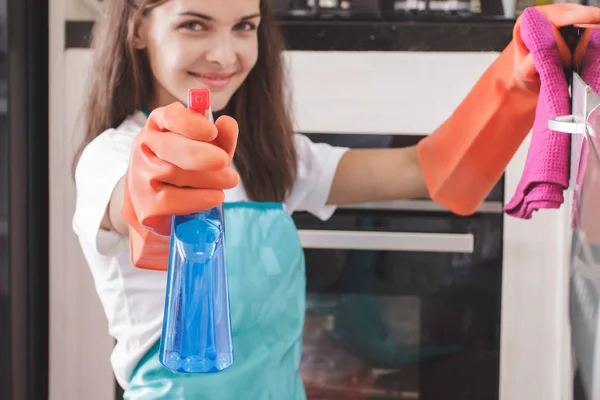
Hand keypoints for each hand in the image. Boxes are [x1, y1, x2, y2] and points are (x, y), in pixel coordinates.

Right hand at [122, 102, 238, 237]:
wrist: (163, 204)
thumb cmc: (190, 169)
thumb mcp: (209, 150)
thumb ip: (221, 137)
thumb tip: (227, 123)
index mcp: (160, 124)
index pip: (169, 117)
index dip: (190, 123)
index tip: (212, 131)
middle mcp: (144, 146)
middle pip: (169, 146)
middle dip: (199, 154)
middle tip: (224, 160)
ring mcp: (140, 176)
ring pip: (173, 174)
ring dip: (208, 178)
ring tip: (230, 180)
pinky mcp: (144, 204)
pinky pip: (172, 201)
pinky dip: (199, 199)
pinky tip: (215, 196)